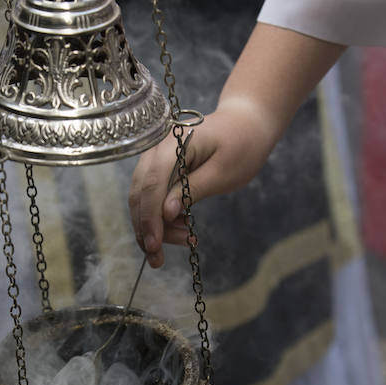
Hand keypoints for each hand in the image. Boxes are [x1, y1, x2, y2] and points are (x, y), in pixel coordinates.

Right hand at [128, 97, 278, 267]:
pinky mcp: (160, 169)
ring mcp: (155, 158)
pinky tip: (182, 228)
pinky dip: (162, 217)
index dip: (150, 217)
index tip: (154, 245)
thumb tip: (165, 213)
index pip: (152, 183)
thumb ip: (191, 190)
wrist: (245, 124)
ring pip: (142, 199)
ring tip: (186, 240)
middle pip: (141, 193)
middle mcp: (157, 148)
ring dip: (156, 226)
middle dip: (148, 229)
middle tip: (158, 260)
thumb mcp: (223, 172)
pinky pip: (152, 196)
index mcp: (174, 143)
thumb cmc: (240, 145)